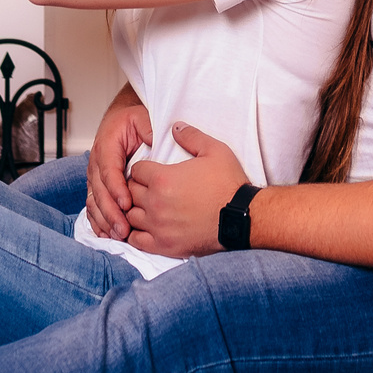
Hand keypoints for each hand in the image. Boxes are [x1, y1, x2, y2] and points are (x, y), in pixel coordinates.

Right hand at [85, 91, 151, 241]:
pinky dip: (98, 222)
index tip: (127, 204)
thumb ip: (149, 129)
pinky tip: (107, 235)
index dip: (116, 189)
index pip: (109, 170)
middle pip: (99, 192)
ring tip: (119, 235)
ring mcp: (95, 176)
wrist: (121, 120)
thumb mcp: (143, 117)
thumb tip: (156, 142)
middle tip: (124, 229)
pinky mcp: (97, 187)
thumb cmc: (133, 120)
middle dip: (111, 212)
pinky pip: (93, 206)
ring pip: (94, 202)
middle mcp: (97, 163)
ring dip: (105, 220)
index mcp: (107, 146)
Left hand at [126, 125, 246, 257]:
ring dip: (136, 209)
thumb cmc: (229, 183)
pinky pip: (136, 240)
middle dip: (137, 187)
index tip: (152, 172)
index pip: (136, 170)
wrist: (242, 217)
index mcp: (162, 179)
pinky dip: (136, 233)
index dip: (143, 169)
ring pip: (130, 215)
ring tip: (147, 207)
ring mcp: (158, 226)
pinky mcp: (163, 245)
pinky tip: (145, 227)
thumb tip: (175, 126)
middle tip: (150, 188)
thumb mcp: (214, 150)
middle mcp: (155, 203)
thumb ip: (191, 136)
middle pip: (130, 192)